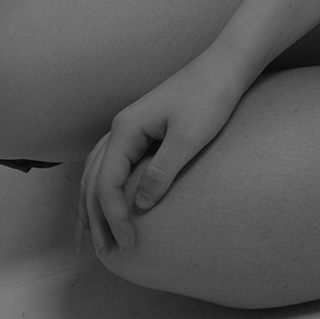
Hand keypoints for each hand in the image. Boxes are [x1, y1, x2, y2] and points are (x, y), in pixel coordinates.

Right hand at [77, 47, 247, 255]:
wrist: (226, 65)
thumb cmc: (211, 97)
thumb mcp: (189, 138)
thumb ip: (162, 172)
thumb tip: (140, 205)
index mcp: (126, 129)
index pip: (108, 183)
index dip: (114, 217)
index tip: (129, 244)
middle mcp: (120, 127)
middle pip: (95, 180)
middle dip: (96, 218)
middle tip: (106, 252)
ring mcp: (129, 126)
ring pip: (98, 172)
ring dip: (93, 204)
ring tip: (95, 236)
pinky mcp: (143, 128)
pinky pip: (112, 163)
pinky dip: (104, 186)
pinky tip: (108, 201)